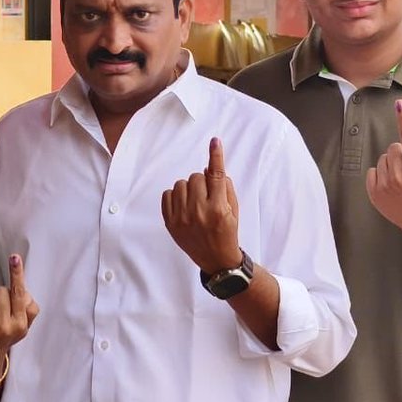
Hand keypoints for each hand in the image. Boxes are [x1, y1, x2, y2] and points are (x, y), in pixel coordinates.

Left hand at [0, 254, 38, 381]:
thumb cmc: (6, 336)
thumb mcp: (23, 327)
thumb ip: (28, 309)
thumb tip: (23, 290)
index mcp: (20, 324)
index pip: (19, 293)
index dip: (17, 274)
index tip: (14, 258)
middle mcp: (5, 326)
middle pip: (2, 290)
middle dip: (0, 296)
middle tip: (0, 311)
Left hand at [162, 137, 241, 272]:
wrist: (216, 259)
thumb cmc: (227, 231)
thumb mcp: (234, 209)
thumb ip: (224, 187)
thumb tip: (208, 168)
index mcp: (218, 208)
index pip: (216, 176)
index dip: (216, 156)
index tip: (215, 142)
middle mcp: (199, 212)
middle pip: (196, 176)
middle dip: (202, 181)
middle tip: (208, 195)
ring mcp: (182, 218)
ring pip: (181, 183)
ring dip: (189, 188)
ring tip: (196, 202)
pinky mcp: (170, 223)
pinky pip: (167, 194)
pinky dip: (176, 196)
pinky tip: (184, 205)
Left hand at [365, 100, 401, 239]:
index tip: (399, 104)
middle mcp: (399, 176)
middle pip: (393, 148)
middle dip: (401, 154)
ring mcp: (385, 185)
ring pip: (382, 159)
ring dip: (391, 164)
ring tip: (401, 179)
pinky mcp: (374, 193)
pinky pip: (373, 171)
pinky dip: (381, 174)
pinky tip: (391, 185)